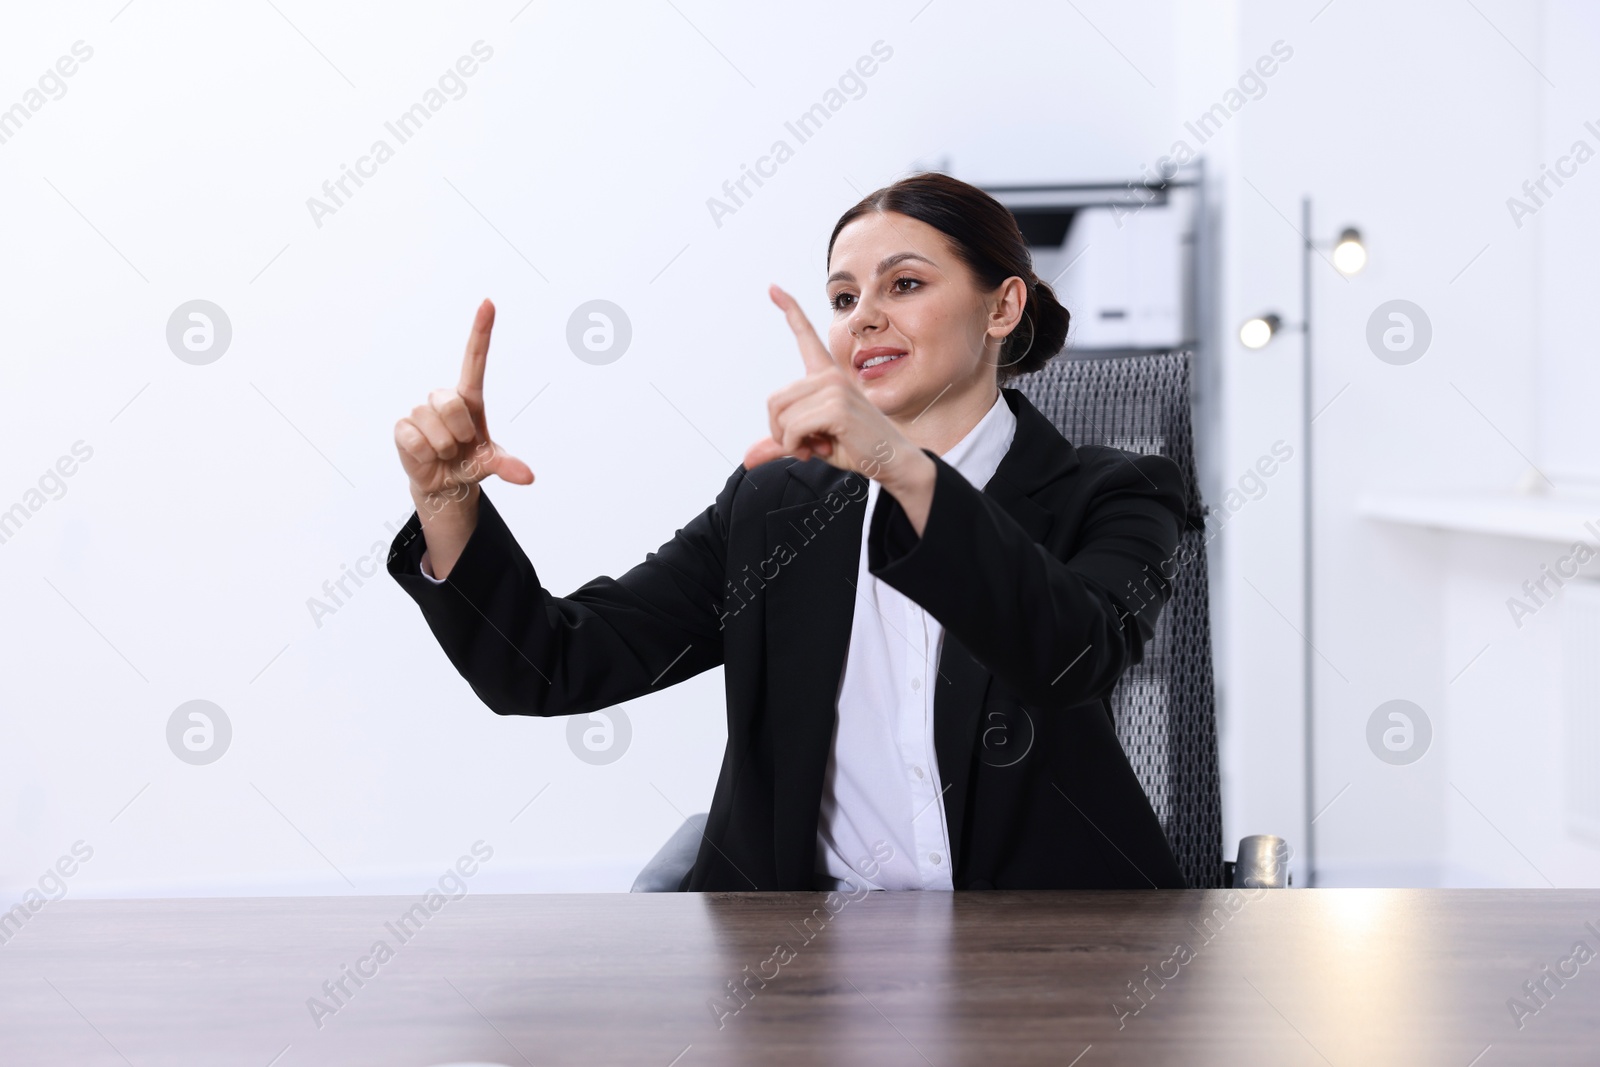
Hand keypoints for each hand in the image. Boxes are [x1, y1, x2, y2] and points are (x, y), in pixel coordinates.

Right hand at [394, 299, 533, 500]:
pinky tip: (426, 456)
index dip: (480, 331)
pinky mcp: (402, 427)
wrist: (444, 483)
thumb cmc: (469, 462)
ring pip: (433, 424)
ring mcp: (421, 411)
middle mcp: (444, 399)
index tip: (488, 303)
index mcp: (470, 399)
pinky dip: (424, 454)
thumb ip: (508, 466)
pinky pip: (414, 439)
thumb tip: (528, 477)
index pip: (475, 359)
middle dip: (459, 431)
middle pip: (451, 402)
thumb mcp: (491, 463)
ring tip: (443, 452)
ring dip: (443, 446)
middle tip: (459, 445)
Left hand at [741, 285, 916, 483]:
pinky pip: (793, 429)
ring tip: (817, 445)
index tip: (772, 287)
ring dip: (790, 442)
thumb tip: (748, 459)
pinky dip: (797, 447)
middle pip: (774, 401)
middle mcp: (830, 375)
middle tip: (806, 444)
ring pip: (782, 417)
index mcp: (826, 375)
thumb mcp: (812, 441)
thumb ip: (781, 444)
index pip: (806, 335)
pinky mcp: (837, 407)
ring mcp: (835, 387)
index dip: (789, 309)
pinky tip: (821, 448)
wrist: (890, 460)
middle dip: (781, 431)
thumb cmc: (854, 446)